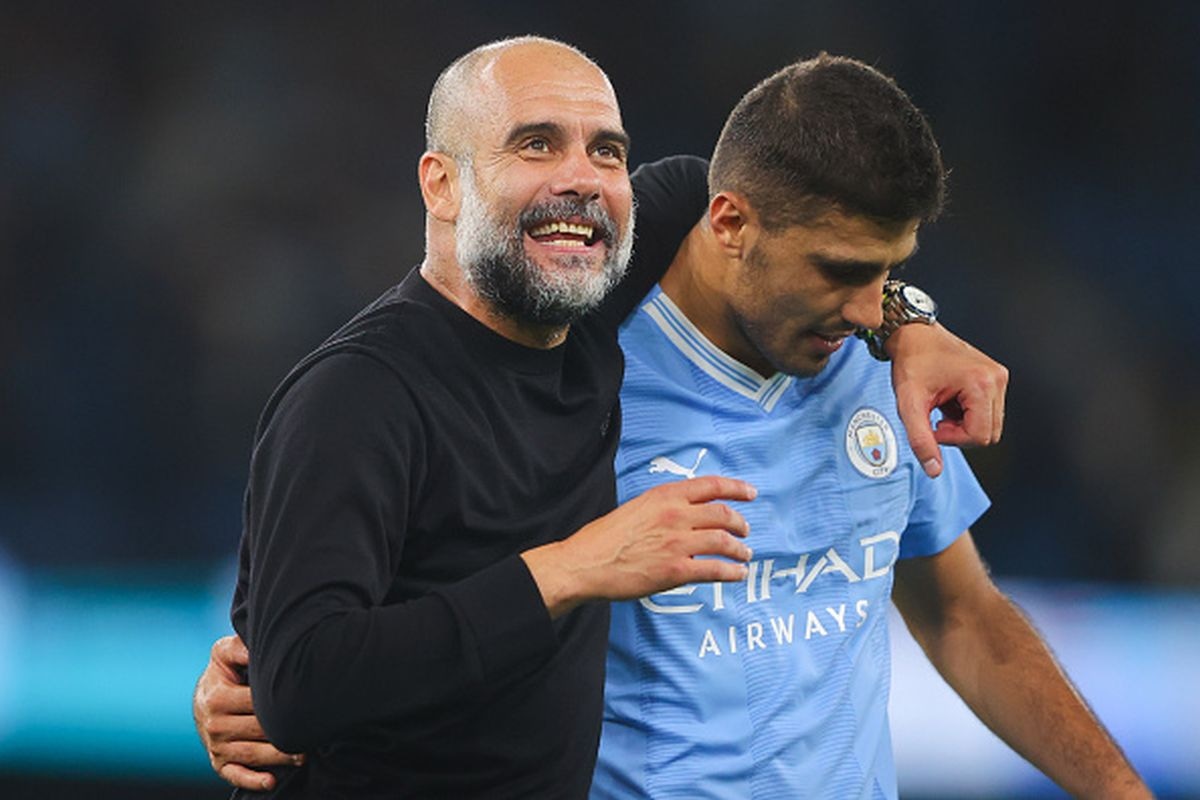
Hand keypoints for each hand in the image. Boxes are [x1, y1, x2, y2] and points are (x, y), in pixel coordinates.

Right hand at [194, 635, 303, 790]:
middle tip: (314, 731)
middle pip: (258, 730)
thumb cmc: (224, 672)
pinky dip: (253, 780)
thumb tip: (255, 645)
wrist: (203, 698)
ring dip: (280, 756)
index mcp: (217, 697)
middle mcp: (214, 724)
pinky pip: (235, 775)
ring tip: (305, 755)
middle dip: (285, 731)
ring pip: (253, 754)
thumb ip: (239, 647)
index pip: (254, 703)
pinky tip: (272, 781)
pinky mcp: (219, 763)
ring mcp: (216, 746)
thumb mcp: (225, 654)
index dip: (280, 702)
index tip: (303, 701)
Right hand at [522, 475, 755, 617]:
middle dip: (740, 523)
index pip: (711, 486)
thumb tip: (685, 513)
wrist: (585, 563)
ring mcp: (677, 543)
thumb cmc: (604, 538)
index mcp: (664, 496)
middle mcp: (675, 515)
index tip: (750, 493)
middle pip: (723, 514)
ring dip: (739, 549)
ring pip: (724, 541)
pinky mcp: (676, 570)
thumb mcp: (636, 508)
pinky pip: (715, 569)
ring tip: (744, 554)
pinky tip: (737, 573)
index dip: (736, 488)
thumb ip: (663, 508)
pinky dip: (732, 571)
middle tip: (745, 530)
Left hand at [886, 322, 1007, 477]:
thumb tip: (934, 469)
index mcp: (981, 383)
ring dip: (962, 424)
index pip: (979, 436)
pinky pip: (987, 412)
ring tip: (942, 404)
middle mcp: (996, 378)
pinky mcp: (994, 378)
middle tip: (936, 416)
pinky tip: (950, 399)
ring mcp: (998, 377)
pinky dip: (966, 414)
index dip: (952, 439)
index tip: (934, 424)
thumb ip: (920, 439)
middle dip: (959, 433)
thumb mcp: (909, 404)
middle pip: (988, 434)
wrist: (913, 335)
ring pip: (989, 425)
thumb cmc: (911, 361)